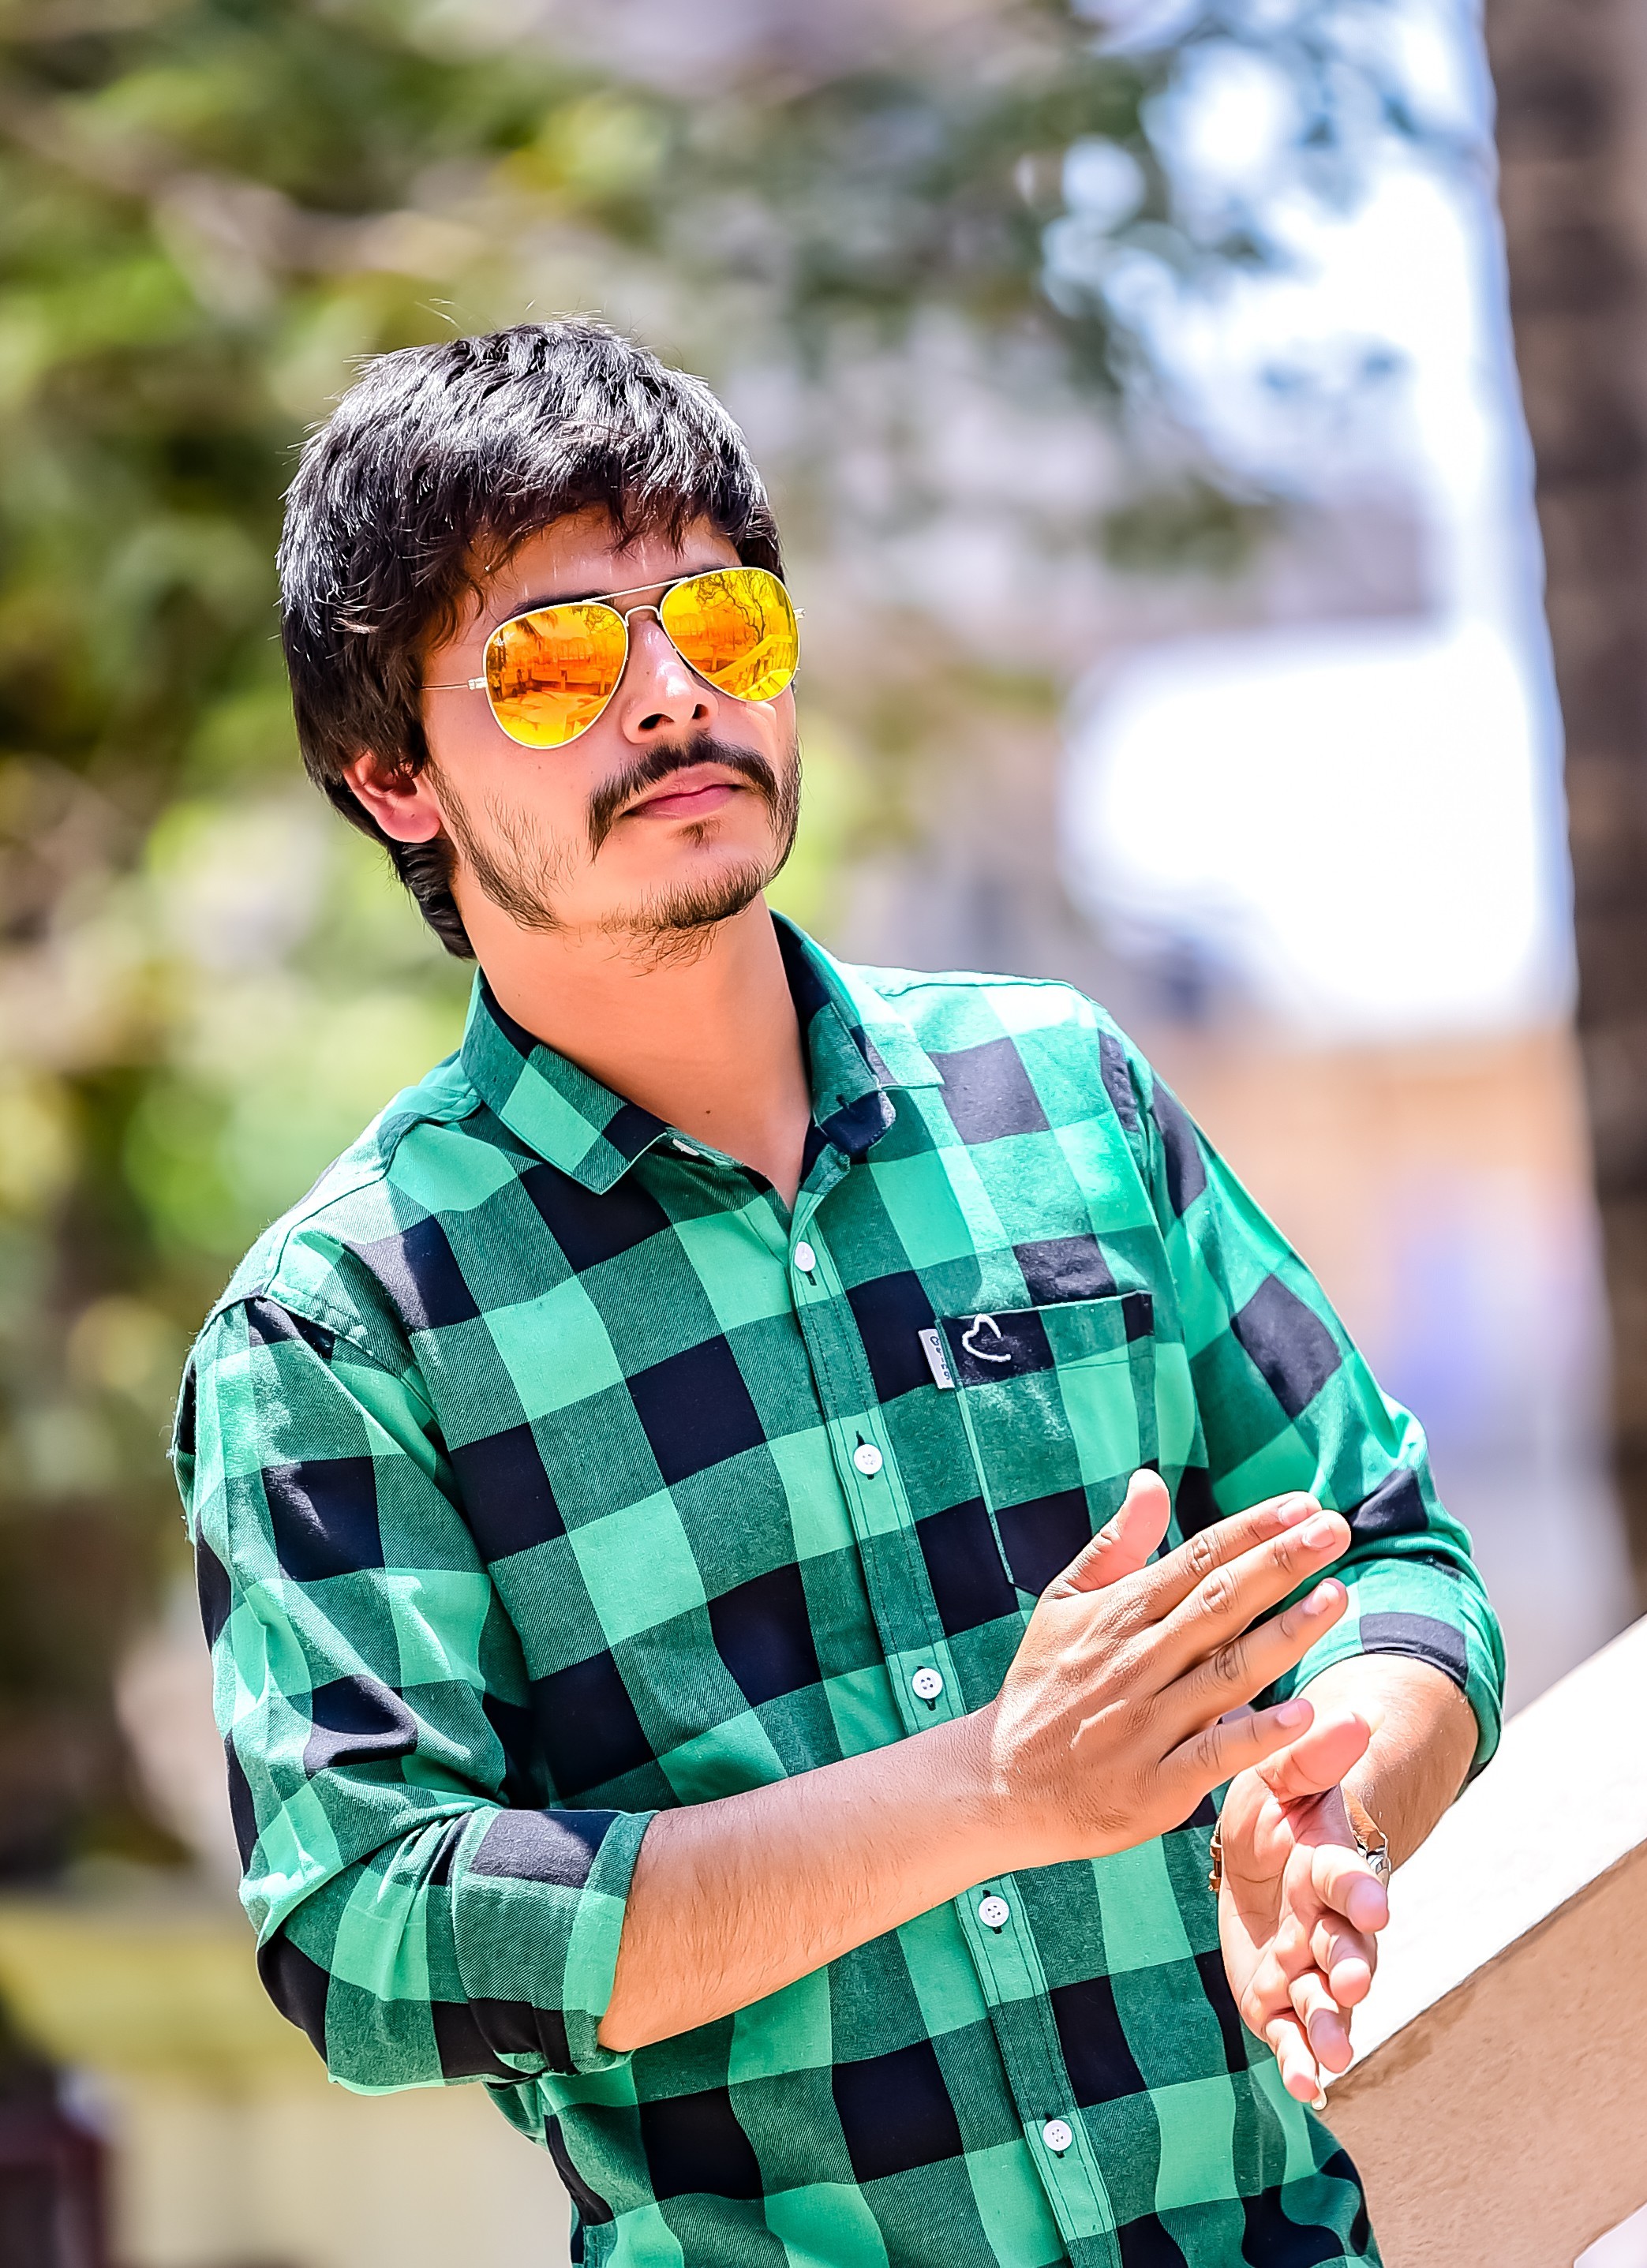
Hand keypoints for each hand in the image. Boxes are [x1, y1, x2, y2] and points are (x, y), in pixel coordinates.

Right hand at [982, 1470, 1351, 1867]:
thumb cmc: (1042, 1687)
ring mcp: (1148, 1724)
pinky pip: (1216, 1753)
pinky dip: (1259, 1733)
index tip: (1303, 1504)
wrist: (999, 1784)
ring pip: (1228, 1671)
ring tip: (1337, 1596)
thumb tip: (1150, 1480)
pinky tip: (1307, 1712)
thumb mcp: (1064, 1604)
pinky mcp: (1157, 1784)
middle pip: (1219, 1604)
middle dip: (1279, 1563)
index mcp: (1118, 1614)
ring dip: (1286, 1634)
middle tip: (1335, 1528)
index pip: (1195, 1560)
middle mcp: (1136, 1662)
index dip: (1251, 1530)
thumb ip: (1116, 1545)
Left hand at [1215, 1712, 1389, 2102]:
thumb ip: (1310, 1754)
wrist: (1264, 1844)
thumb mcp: (1285, 1771)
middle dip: (1350, 1967)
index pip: (1348, 1875)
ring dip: (1330, 2026)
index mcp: (1328, 1861)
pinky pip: (1290, 2031)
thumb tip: (1348, 1717)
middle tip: (1348, 1985)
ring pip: (1325, 1999)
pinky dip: (1300, 2059)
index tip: (1371, 1908)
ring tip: (1331, 2055)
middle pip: (1346, 1948)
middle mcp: (1326, 1919)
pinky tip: (1306, 2085)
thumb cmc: (1281, 1802)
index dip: (1359, 1892)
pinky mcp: (1277, 1995)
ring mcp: (1305, 1962)